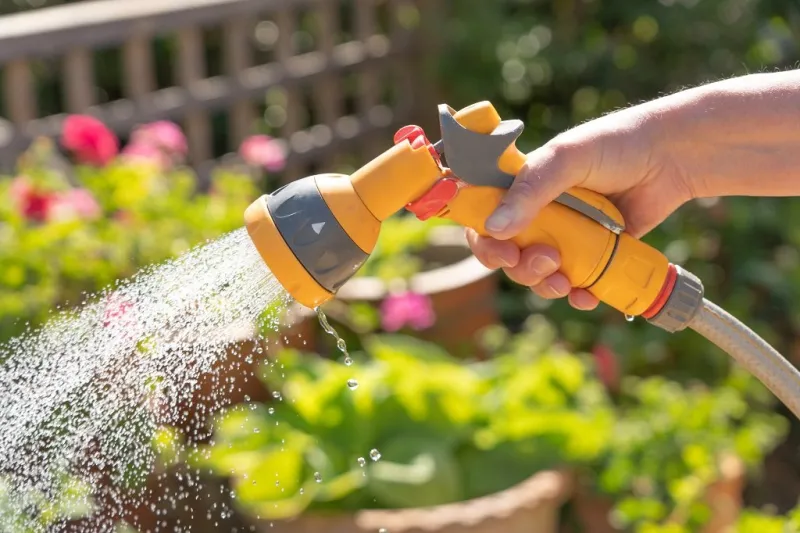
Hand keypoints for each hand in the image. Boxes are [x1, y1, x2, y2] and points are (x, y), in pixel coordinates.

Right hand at [466, 103, 695, 309]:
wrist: (672, 157)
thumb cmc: (616, 144)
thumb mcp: (567, 158)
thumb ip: (531, 191)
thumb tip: (495, 229)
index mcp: (522, 187)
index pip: (484, 219)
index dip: (484, 240)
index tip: (501, 252)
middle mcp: (540, 214)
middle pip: (509, 254)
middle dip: (520, 267)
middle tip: (546, 261)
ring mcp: (567, 236)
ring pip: (539, 273)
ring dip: (545, 284)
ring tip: (566, 280)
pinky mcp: (595, 254)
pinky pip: (577, 283)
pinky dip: (577, 295)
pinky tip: (586, 296)